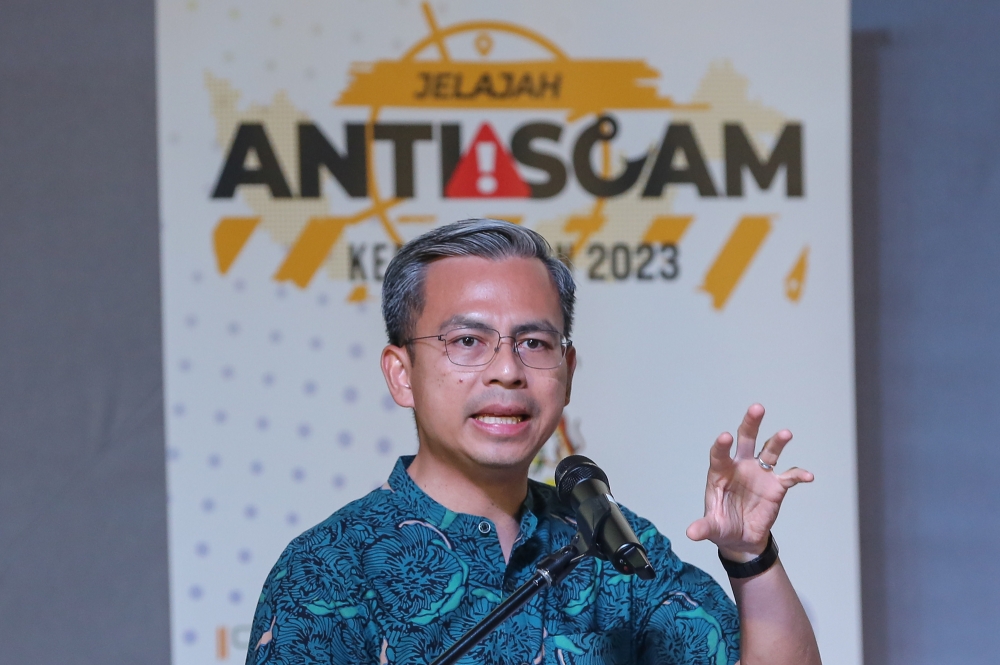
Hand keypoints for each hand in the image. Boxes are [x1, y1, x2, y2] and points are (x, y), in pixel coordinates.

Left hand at [685, 404, 813, 560]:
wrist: (742, 538)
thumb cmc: (722, 526)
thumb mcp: (712, 528)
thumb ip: (704, 527)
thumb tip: (692, 533)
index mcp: (721, 473)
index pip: (719, 455)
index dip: (721, 446)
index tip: (725, 437)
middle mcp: (740, 467)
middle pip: (746, 439)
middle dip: (750, 423)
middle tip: (757, 408)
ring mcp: (760, 473)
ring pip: (769, 451)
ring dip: (777, 442)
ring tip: (785, 433)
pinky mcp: (776, 485)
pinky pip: (789, 476)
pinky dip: (798, 474)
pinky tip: (807, 476)